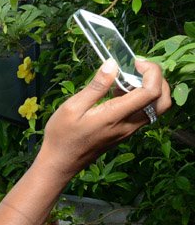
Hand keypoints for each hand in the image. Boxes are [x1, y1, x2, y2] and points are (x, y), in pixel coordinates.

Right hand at [41, 59, 171, 178]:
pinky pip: (143, 114)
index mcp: (116, 116)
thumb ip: (96, 87)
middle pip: (163, 102)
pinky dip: (141, 99)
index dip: (152, 72)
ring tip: (128, 79)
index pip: (151, 92)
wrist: (60, 163)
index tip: (135, 62)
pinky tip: (120, 93)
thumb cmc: (61, 136)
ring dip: (151, 90)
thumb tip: (113, 64)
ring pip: (156, 109)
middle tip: (139, 69)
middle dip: (159, 80)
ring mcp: (128, 132)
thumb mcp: (72, 107)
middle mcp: (128, 125)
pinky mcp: (124, 134)